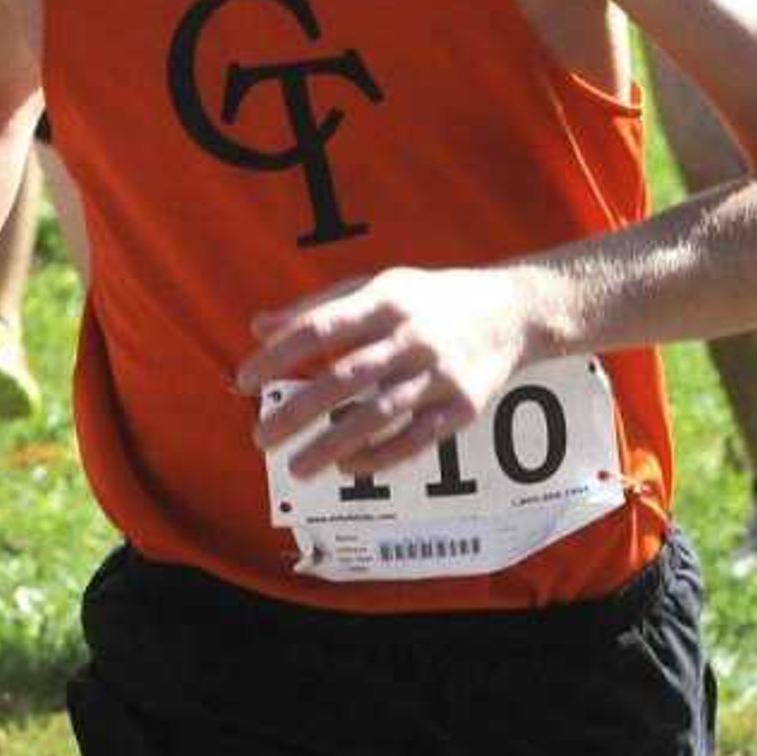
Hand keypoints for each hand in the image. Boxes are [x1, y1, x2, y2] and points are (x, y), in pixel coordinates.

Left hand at [236, 265, 536, 483]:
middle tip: (261, 438)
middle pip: (346, 377)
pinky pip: (417, 438)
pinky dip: (380, 456)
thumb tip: (258, 327)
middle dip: (299, 411)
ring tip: (297, 469)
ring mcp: (440, 373)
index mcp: (386, 300)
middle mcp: (412, 336)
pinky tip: (347, 469)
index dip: (278, 355)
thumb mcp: (379, 287)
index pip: (320, 328)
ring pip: (379, 414)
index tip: (242, 382)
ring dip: (333, 444)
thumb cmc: (431, 300)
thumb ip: (318, 308)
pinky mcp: (464, 406)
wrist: (514, 312)